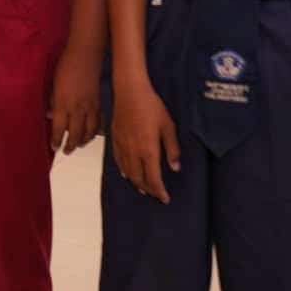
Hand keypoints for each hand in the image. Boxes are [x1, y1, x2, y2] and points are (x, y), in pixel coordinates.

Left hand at [48, 42, 102, 154]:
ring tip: (79, 145)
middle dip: (70, 145)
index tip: (54, 147)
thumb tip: (51, 116)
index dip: (57, 140)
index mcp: (63, 105)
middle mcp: (77, 109)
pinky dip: (96, 131)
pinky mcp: (99, 103)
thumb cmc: (65, 67)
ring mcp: (90, 107)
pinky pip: (99, 123)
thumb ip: (52, 102)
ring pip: (89, 131)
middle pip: (75, 134)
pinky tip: (94, 134)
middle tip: (66, 151)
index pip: (59, 129)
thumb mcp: (53, 85)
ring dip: (84, 141)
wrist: (85, 56)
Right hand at [110, 75, 180, 203]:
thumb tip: (175, 167)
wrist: (129, 92)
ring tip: (142, 189)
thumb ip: (172, 148)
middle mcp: (133, 151)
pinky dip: (123, 170)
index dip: (159, 191)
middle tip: (156, 194)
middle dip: (148, 189)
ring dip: (136, 182)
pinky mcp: (115, 139)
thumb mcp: (168, 126)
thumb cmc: (151, 106)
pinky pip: (118, 161)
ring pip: (127, 171)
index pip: (153, 178)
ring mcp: (122, 146)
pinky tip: (126, 174)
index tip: (165, 198)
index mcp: (148, 149)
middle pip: (139, 178)